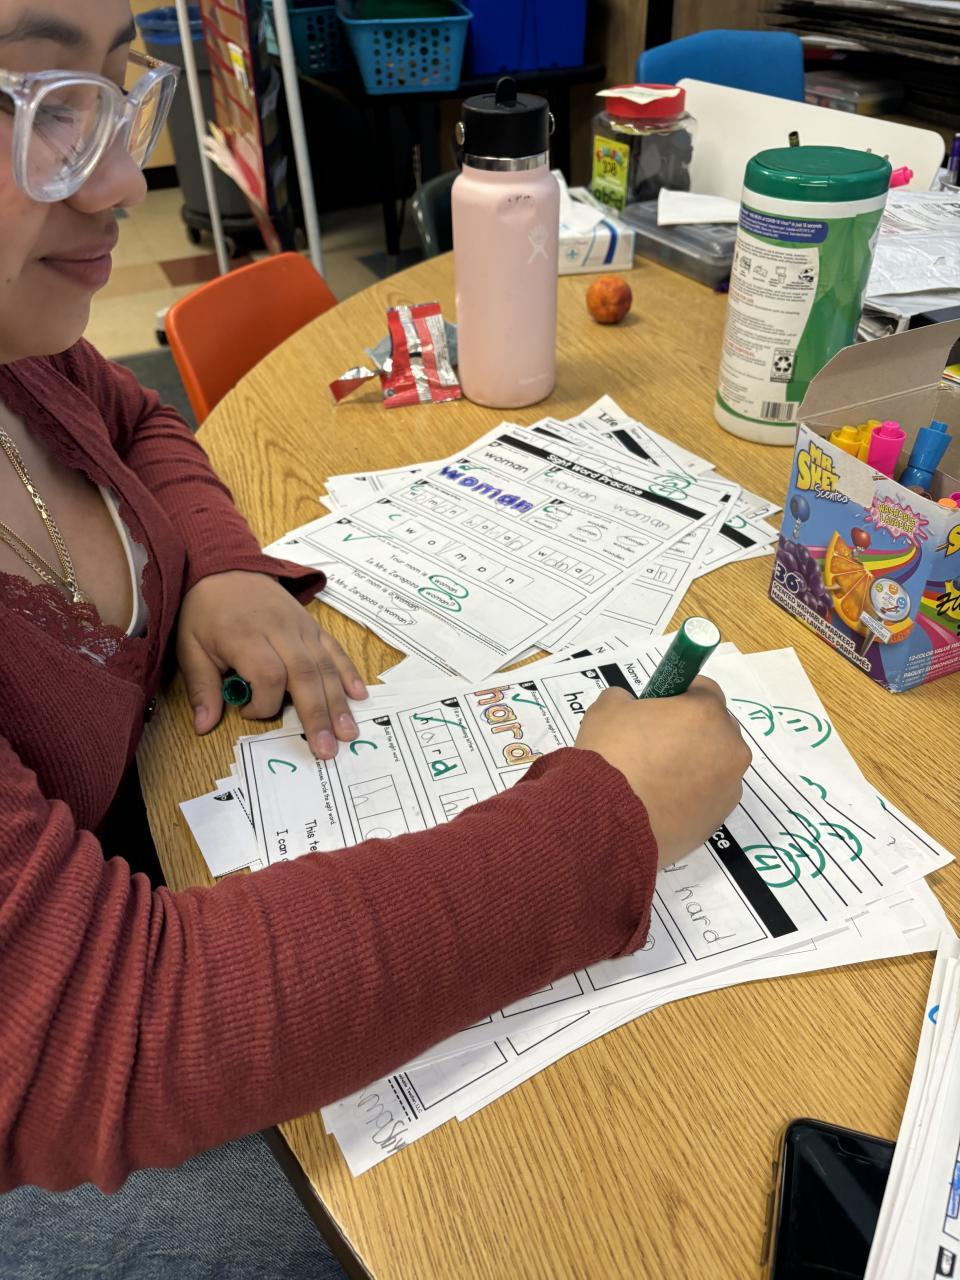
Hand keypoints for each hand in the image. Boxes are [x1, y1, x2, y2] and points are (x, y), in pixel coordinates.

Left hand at [176, 570, 367, 757]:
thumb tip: (203, 726)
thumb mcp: (191, 646)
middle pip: (304, 675)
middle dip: (316, 715)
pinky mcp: (312, 626)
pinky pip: (334, 649)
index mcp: (246, 637)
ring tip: (347, 732)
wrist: (225, 566)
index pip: (267, 675)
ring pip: (324, 666)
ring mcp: (301, 628)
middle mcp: (280, 631)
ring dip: (338, 702)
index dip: (263, 703)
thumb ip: (202, 687)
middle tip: (326, 749)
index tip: (247, 712)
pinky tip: (358, 696)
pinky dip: (348, 673)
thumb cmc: (205, 610)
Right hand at [574, 678, 749, 866]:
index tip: (657, 710)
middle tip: (654, 745)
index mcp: (706, 713)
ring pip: (715, 766)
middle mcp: (729, 748)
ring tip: (654, 780)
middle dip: (691, 732)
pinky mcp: (718, 820)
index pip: (704, 689)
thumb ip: (625, 699)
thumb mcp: (607, 709)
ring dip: (693, 766)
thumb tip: (629, 707)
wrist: (606, 821)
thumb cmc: (611, 755)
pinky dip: (690, 797)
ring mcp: (728, 787)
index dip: (678, 696)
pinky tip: (659, 803)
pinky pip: (708, 798)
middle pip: (715, 729)